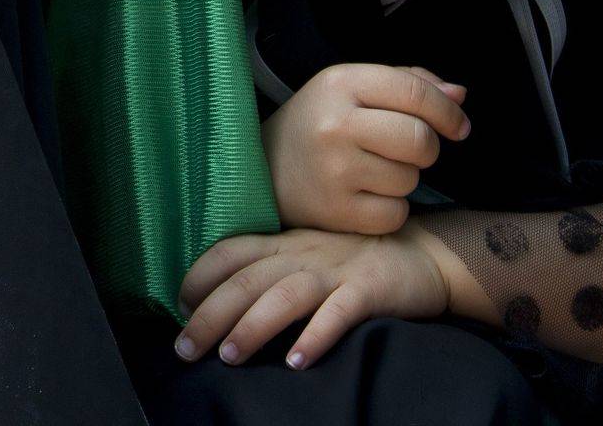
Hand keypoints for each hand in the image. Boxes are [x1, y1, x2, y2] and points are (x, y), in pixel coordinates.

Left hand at [172, 223, 451, 369]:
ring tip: (229, 357)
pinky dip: (317, 335)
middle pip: (248, 279)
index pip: (231, 251)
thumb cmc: (354, 259)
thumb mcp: (306, 253)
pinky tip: (297, 360)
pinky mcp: (369, 290)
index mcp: (284, 242)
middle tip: (184, 348)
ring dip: (253, 326)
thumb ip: (269, 269)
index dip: (199, 277)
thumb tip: (219, 303)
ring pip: (286, 295)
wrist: (424, 252)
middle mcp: (303, 253)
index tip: (179, 306)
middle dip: (211, 314)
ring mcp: (336, 270)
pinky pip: (339, 312)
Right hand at [260, 62, 469, 233]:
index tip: (459, 127)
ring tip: (374, 171)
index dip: (448, 112)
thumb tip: (459, 96)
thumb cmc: (320, 123)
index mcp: (341, 84)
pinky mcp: (335, 212)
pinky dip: (391, 209)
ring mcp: (334, 171)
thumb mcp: (353, 89)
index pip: (416, 93)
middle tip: (409, 152)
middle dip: (426, 149)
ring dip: (404, 179)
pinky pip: (395, 214)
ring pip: (410, 179)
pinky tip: (366, 196)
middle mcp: (335, 125)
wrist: (261, 169)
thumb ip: (409, 84)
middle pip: (419, 140)